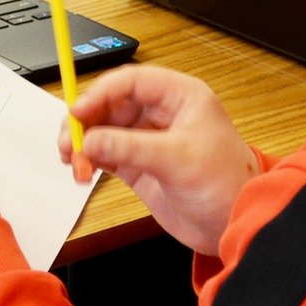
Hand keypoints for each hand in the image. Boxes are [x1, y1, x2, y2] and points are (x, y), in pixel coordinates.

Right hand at [57, 66, 256, 256]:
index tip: (77, 112)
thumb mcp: (178, 160)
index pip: (131, 82)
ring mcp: (147, 139)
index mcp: (179, 96)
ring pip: (103, 129)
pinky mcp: (138, 164)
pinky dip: (89, 159)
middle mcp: (161, 113)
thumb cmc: (226, 182)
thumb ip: (130, 148)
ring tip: (74, 163)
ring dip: (84, 143)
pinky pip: (105, 153)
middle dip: (86, 121)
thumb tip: (90, 141)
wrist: (235, 223)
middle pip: (111, 104)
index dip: (100, 93)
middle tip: (69, 143)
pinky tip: (82, 170)